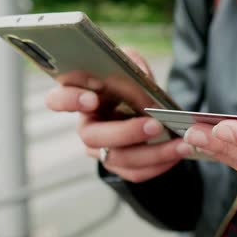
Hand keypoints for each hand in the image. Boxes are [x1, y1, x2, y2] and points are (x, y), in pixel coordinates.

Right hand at [44, 47, 191, 182]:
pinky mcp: (119, 165)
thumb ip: (131, 63)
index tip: (92, 98)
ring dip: (151, 153)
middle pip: (93, 137)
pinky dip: (158, 166)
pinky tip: (177, 154)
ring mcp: (100, 150)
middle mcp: (86, 127)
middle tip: (154, 124)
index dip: (70, 100)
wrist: (148, 109)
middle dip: (125, 132)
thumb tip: (137, 74)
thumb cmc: (132, 84)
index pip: (57, 100)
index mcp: (81, 98)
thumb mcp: (131, 65)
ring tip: (179, 144)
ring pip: (117, 158)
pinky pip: (134, 173)